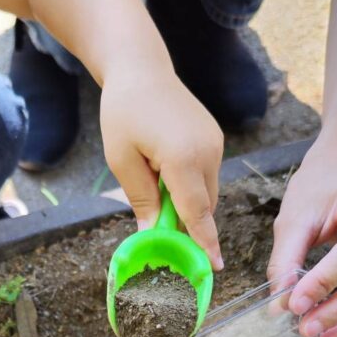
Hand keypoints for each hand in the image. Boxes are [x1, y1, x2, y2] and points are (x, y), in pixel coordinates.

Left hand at [99, 67, 224, 269]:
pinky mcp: (215, 140)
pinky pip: (206, 177)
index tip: (214, 267)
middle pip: (202, 207)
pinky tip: (165, 172)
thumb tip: (152, 235)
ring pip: (205, 193)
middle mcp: (207, 152)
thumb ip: (141, 199)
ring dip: (185, 202)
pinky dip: (190, 186)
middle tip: (160, 230)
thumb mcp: (122, 160)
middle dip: (186, 224)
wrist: (141, 69)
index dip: (205, 243)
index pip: (196, 212)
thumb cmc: (124, 112)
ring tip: (154, 182)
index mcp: (182, 158)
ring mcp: (215, 145)